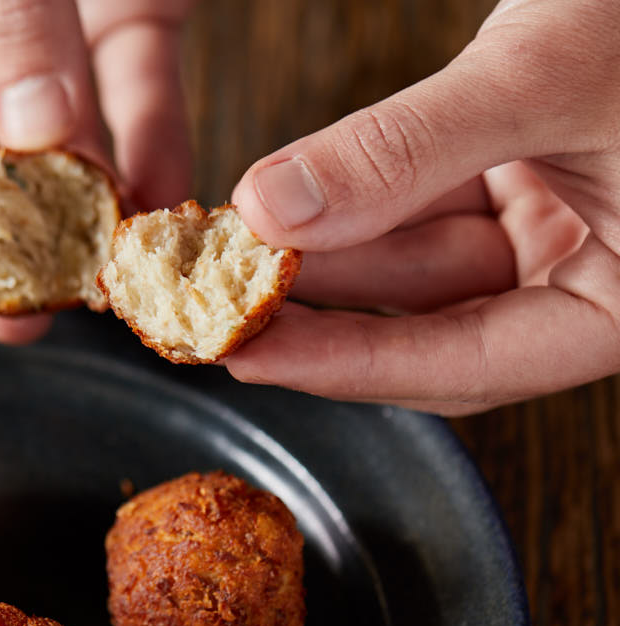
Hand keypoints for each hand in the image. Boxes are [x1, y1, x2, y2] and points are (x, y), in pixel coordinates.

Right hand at [0, 0, 193, 344]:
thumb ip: (9, 22)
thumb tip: (37, 129)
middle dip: (3, 235)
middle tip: (20, 317)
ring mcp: (50, 13)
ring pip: (65, 126)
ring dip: (87, 205)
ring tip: (101, 280)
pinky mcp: (130, 1)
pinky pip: (141, 81)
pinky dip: (155, 143)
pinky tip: (161, 202)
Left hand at [229, 0, 619, 414]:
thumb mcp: (549, 76)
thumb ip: (407, 153)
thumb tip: (273, 210)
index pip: (466, 363)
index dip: (350, 366)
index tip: (251, 357)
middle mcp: (589, 279)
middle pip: (432, 328)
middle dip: (327, 320)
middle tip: (224, 316)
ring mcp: (560, 227)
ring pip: (420, 265)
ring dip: (328, 257)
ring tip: (234, 256)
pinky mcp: (529, 175)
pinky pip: (427, 205)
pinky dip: (359, 202)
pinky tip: (288, 203)